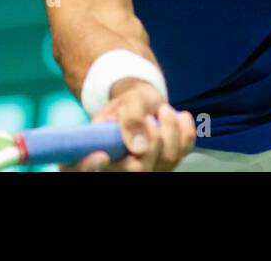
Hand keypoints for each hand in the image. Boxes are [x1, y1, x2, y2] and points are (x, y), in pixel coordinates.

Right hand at [61, 80, 195, 170]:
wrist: (146, 104)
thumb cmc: (131, 103)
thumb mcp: (128, 101)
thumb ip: (130, 118)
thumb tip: (138, 146)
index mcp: (100, 151)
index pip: (85, 169)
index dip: (88, 166)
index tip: (101, 155)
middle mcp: (121, 166)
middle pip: (140, 169)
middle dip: (153, 139)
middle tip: (152, 116)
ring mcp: (148, 168)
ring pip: (166, 161)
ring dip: (171, 130)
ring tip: (164, 110)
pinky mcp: (167, 163)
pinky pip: (183, 153)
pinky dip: (186, 131)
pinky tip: (180, 117)